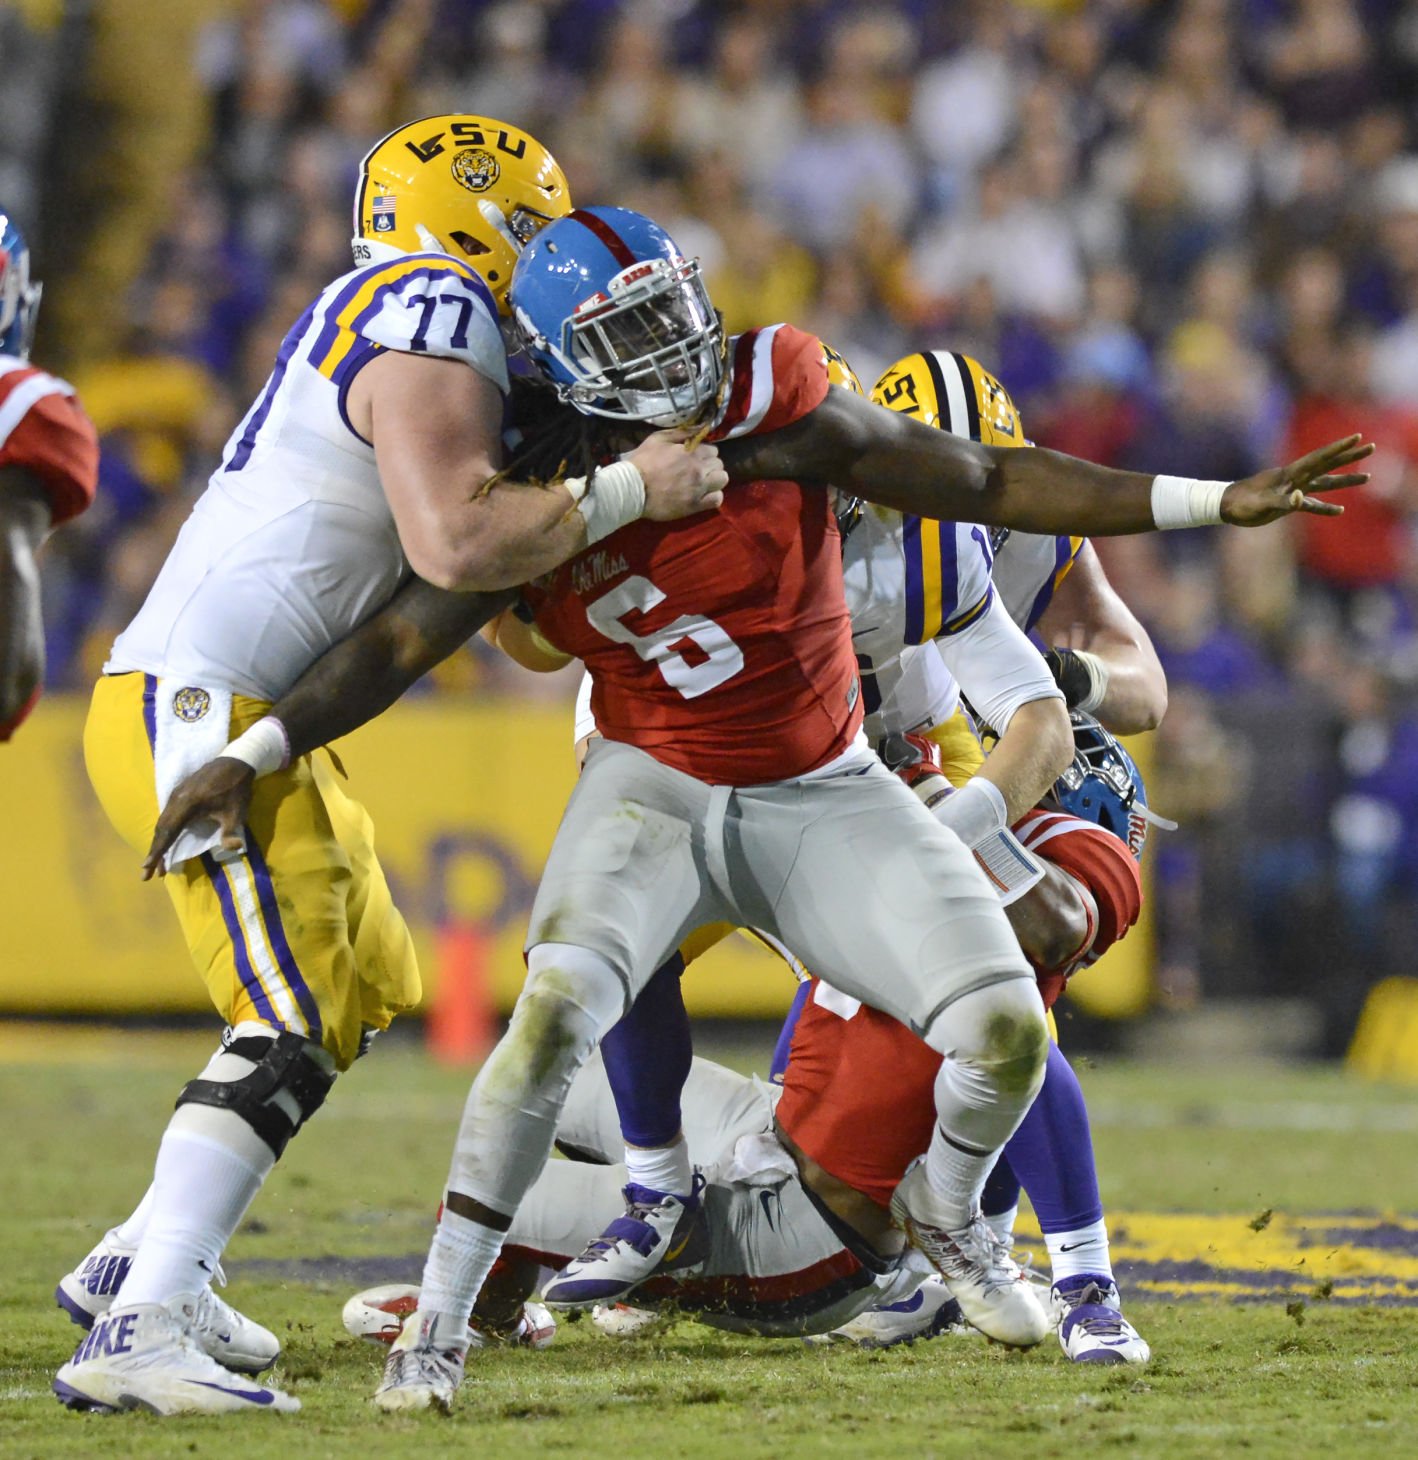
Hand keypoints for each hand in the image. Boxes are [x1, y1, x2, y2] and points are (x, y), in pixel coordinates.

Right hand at [141, 756, 254, 879]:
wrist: (235, 762)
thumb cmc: (236, 789)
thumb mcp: (237, 812)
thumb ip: (231, 832)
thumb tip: (232, 847)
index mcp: (188, 805)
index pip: (168, 833)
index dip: (158, 851)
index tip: (147, 868)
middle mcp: (176, 799)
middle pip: (161, 830)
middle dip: (155, 852)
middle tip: (148, 874)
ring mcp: (176, 794)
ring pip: (162, 822)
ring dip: (158, 842)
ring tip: (156, 862)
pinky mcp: (179, 792)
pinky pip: (167, 815)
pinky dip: (164, 831)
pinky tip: (165, 841)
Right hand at [626, 429, 728, 521]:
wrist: (632, 489)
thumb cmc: (643, 462)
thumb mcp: (658, 438)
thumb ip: (681, 432)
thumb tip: (700, 428)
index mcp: (691, 452)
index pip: (713, 450)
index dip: (705, 453)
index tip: (696, 458)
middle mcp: (699, 469)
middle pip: (719, 465)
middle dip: (710, 466)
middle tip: (699, 470)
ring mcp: (699, 488)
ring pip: (722, 480)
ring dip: (715, 480)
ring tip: (703, 482)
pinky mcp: (695, 505)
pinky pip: (717, 499)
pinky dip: (714, 496)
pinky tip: (704, 495)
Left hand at [1221, 434, 1372, 525]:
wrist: (1224, 507)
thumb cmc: (1240, 504)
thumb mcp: (1262, 504)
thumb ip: (1283, 502)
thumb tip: (1301, 497)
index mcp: (1289, 474)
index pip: (1319, 458)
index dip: (1339, 448)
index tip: (1357, 437)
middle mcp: (1294, 478)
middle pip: (1327, 465)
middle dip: (1349, 456)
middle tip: (1371, 446)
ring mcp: (1292, 489)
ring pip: (1324, 482)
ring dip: (1344, 480)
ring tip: (1367, 477)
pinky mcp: (1287, 502)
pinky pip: (1312, 503)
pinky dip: (1325, 506)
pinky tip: (1340, 510)